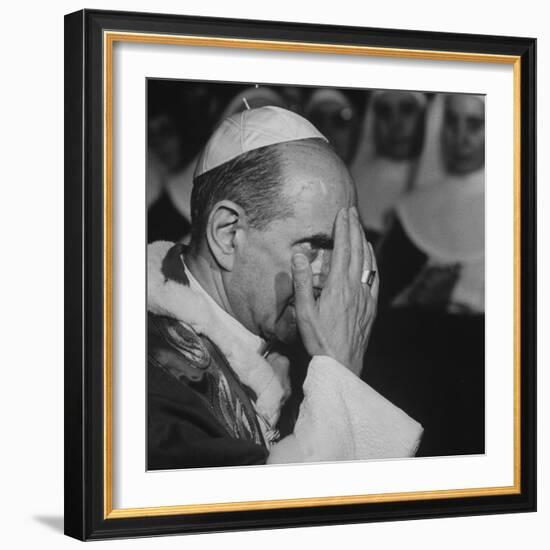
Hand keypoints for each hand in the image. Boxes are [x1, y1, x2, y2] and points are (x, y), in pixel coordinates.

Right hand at [291, 207, 378, 376]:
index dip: (343, 229)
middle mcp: (355, 287)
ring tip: (359, 228)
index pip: (343, 249)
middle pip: (357, 251)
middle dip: (354, 228)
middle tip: (351, 212)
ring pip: (368, 262)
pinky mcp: (371, 307)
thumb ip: (302, 281)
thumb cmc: (319, 339)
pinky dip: (372, 261)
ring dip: (364, 242)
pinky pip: (374, 277)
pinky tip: (370, 257)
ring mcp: (365, 296)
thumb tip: (299, 254)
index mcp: (338, 285)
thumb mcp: (304, 311)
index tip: (343, 212)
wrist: (342, 363)